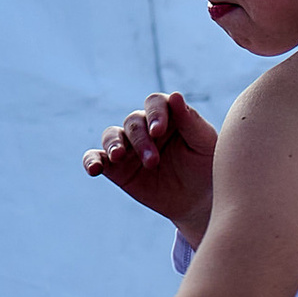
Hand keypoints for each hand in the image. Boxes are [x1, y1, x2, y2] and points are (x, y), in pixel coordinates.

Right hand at [83, 90, 218, 244]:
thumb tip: (174, 95)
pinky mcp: (116, 168)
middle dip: (141, 140)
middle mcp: (144, 127)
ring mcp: (128, 146)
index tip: (159, 131)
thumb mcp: (204, 143)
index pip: (154, 103)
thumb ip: (190, 121)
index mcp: (167, 115)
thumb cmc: (206, 166)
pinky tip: (94, 169)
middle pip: (133, 122)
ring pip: (112, 135)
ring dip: (114, 144)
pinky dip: (91, 161)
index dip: (155, 114)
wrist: (200, 201)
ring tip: (119, 157)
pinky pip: (96, 158)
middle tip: (153, 162)